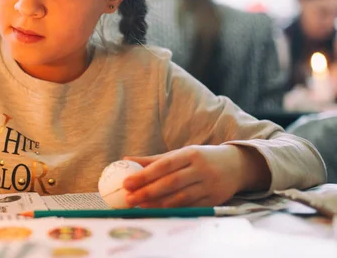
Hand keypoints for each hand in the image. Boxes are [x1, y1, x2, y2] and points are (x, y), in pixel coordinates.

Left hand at [122, 145, 266, 207]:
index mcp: (191, 154)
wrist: (236, 165)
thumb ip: (154, 159)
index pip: (164, 165)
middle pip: (171, 182)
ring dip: (158, 203)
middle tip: (129, 198)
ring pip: (180, 197)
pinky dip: (172, 209)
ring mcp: (209, 186)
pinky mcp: (214, 200)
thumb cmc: (200, 158)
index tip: (127, 182)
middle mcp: (201, 169)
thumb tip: (126, 160)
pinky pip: (190, 207)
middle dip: (147, 192)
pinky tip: (158, 211)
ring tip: (139, 206)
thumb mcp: (180, 153)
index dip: (145, 175)